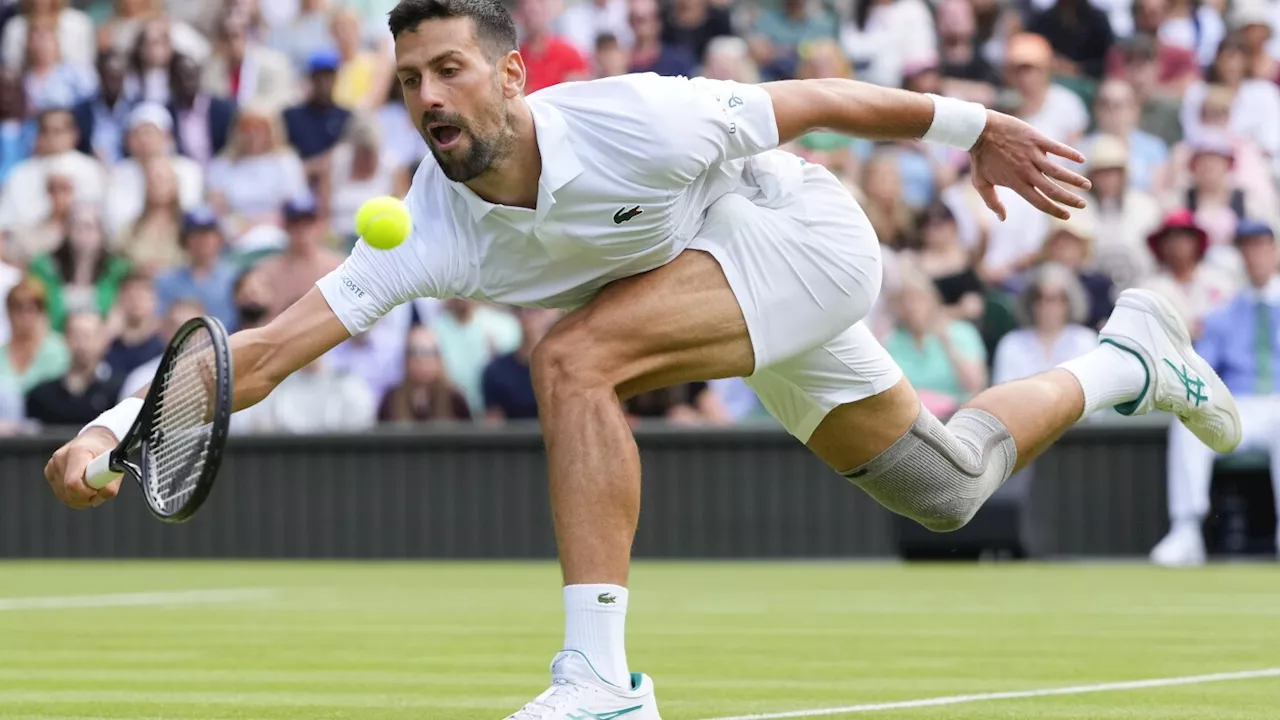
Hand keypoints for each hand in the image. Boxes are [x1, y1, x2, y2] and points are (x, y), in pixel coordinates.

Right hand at [44, 427, 120, 509]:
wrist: (95, 439)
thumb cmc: (105, 450)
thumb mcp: (116, 463)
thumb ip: (111, 483)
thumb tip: (103, 494)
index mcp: (77, 452)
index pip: (73, 483)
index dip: (88, 493)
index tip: (98, 490)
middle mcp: (60, 458)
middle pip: (69, 493)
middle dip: (86, 497)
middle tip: (98, 489)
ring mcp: (52, 466)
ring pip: (65, 497)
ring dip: (81, 498)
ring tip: (92, 486)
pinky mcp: (49, 472)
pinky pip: (62, 495)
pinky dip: (74, 496)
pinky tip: (82, 486)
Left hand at [970, 111, 1089, 220]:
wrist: (979, 130)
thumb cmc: (980, 158)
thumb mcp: (980, 183)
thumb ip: (992, 202)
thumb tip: (1002, 218)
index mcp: (1016, 183)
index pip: (1039, 201)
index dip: (1054, 210)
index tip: (1067, 216)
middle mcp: (1027, 171)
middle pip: (1052, 189)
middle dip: (1069, 199)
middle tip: (1083, 205)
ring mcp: (1033, 154)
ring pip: (1058, 170)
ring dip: (1074, 179)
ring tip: (1087, 185)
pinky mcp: (1036, 139)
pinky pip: (1057, 147)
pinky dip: (1070, 153)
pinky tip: (1082, 159)